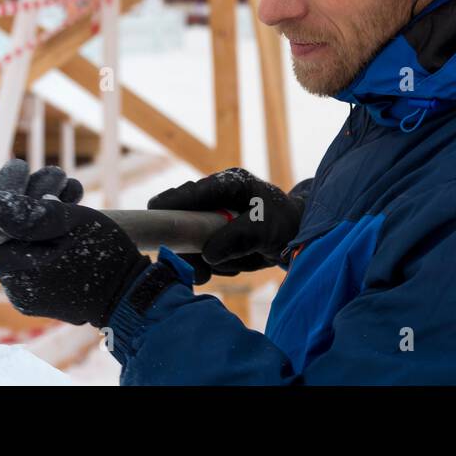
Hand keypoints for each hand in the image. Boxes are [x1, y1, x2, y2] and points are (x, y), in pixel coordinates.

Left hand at [0, 159, 149, 327]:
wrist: (133, 295)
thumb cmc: (108, 258)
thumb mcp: (73, 223)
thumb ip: (28, 213)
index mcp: (18, 271)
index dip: (5, 191)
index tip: (21, 166)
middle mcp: (16, 286)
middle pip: (10, 229)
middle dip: (32, 195)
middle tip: (57, 175)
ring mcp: (29, 291)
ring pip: (26, 239)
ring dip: (45, 209)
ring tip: (72, 189)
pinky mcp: (44, 292)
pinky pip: (37, 255)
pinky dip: (51, 232)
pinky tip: (71, 208)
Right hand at [148, 168, 306, 283]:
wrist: (301, 237)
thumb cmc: (287, 224)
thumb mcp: (266, 229)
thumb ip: (238, 238)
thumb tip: (207, 254)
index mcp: (230, 183)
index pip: (194, 191)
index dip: (172, 203)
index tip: (154, 214)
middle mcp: (218, 198)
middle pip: (185, 219)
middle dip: (193, 248)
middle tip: (202, 272)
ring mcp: (215, 218)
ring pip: (193, 243)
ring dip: (210, 260)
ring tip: (240, 263)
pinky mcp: (216, 236)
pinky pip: (205, 255)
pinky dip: (217, 266)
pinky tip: (239, 264)